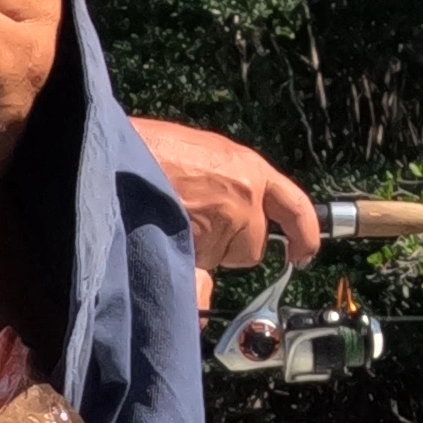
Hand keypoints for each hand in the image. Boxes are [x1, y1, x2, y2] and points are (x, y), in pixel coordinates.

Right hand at [135, 117, 321, 278]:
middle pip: (250, 248)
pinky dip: (183, 263)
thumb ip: (224, 189)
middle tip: (190, 222)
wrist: (118, 159)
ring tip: (170, 221)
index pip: (294, 206)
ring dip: (199, 252)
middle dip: (227, 247)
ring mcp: (224, 221)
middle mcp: (245, 196)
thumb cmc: (150, 151)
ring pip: (219, 260)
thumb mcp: (199, 159)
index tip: (303, 253)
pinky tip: (164, 236)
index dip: (304, 233)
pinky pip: (197, 271)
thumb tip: (228, 235)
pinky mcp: (201, 244)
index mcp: (248, 168)